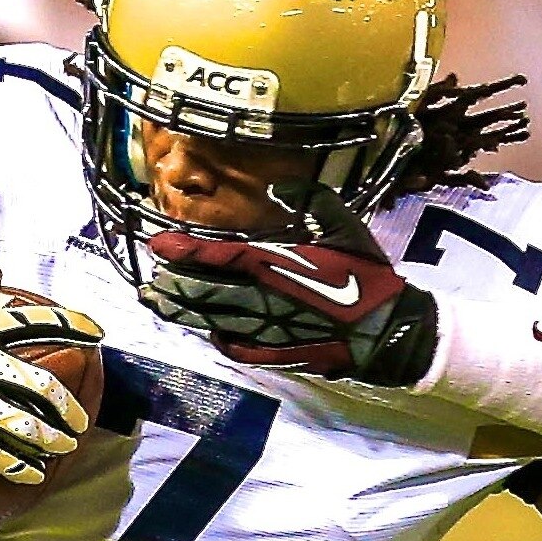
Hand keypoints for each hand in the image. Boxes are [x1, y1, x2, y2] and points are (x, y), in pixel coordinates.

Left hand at [142, 184, 439, 383]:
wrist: (391, 331)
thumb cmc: (369, 277)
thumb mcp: (345, 227)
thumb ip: (309, 201)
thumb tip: (277, 186)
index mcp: (277, 265)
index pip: (219, 256)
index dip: (185, 251)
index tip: (157, 245)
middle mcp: (265, 299)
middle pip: (206, 293)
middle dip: (175, 286)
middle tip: (150, 283)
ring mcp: (270, 330)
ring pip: (215, 320)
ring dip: (186, 313)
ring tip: (161, 305)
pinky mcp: (282, 355)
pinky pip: (241, 349)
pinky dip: (220, 341)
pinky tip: (208, 333)